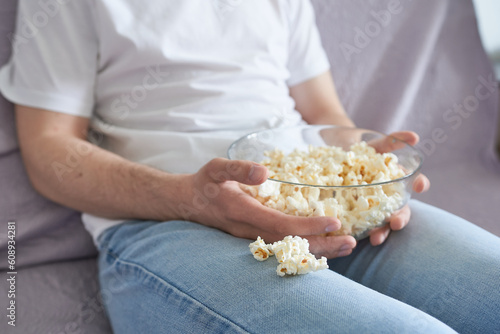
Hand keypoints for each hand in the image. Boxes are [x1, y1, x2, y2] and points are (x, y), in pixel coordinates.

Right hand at [180, 158, 356, 258]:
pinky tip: (324, 249)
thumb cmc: (204, 183)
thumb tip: (264, 172)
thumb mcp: (216, 168)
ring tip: (346, 247)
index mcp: (243, 212)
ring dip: (318, 251)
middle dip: (322, 245)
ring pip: (289, 250)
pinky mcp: (254, 240)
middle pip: (290, 243)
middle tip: (351, 243)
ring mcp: (252, 239)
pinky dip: (305, 251)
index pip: (281, 224)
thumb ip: (238, 169)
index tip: (333, 222)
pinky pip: (283, 249)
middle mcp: (249, 231)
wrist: (187, 203)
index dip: (308, 226)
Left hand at [368, 131, 430, 245]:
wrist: (339, 159)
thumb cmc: (363, 153)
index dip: (420, 183)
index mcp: (398, 181)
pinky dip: (361, 234)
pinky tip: (357, 239)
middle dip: (400, 218)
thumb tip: (414, 136)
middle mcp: (389, 198)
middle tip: (396, 223)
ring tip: (376, 239)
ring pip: (382, 223)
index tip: (420, 184)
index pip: (415, 183)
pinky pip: (361, 226)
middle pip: (400, 211)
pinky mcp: (357, 215)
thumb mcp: (376, 146)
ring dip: (382, 232)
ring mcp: (374, 208)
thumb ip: (394, 141)